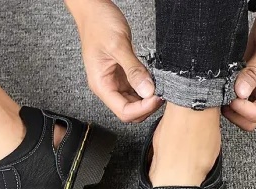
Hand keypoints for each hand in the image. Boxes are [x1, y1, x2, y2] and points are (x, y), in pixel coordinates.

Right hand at [65, 0, 162, 121]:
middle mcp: (108, 88)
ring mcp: (115, 83)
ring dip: (148, 99)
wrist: (94, 11)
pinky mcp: (122, 76)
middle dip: (146, 107)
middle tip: (162, 93)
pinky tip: (154, 81)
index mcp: (101, 86)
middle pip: (130, 111)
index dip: (141, 109)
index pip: (123, 111)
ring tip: (160, 87)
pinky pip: (136, 89)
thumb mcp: (118, 46)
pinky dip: (147, 89)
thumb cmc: (99, 25)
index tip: (157, 97)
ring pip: (134, 103)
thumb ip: (134, 70)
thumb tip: (148, 91)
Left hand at [223, 2, 255, 130]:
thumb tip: (239, 92)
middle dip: (234, 113)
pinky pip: (240, 98)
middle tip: (224, 96)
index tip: (230, 95)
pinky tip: (225, 86)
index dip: (240, 109)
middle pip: (250, 120)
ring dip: (231, 107)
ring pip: (243, 112)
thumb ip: (253, 70)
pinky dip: (230, 97)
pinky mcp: (253, 82)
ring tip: (223, 90)